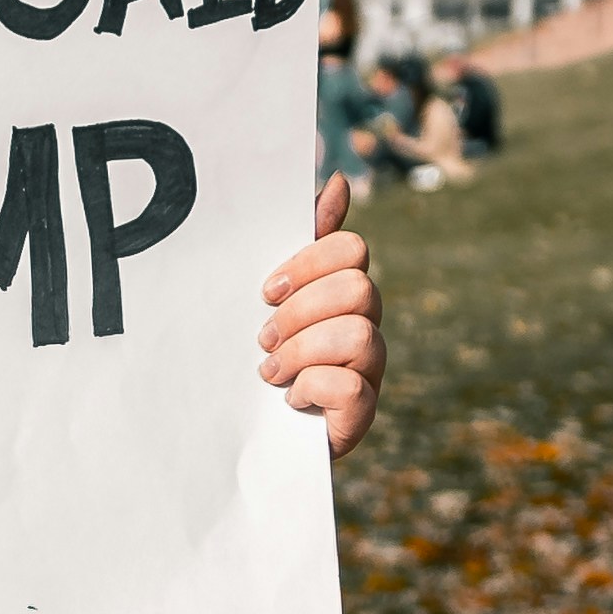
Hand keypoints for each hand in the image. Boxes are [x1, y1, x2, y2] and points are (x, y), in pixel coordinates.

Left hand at [260, 174, 385, 461]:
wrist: (242, 433)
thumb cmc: (257, 354)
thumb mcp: (269, 296)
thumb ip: (301, 242)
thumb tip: (338, 180)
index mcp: (341, 291)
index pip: (352, 249)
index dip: (309, 263)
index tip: (266, 290)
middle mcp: (365, 326)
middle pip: (359, 289)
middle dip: (302, 311)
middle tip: (265, 336)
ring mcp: (369, 371)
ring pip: (359, 336)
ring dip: (302, 353)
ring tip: (269, 372)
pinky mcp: (362, 416)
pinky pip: (353, 389)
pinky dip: (313, 390)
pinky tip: (291, 399)